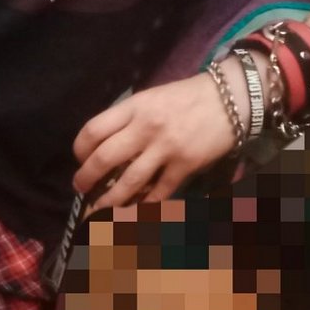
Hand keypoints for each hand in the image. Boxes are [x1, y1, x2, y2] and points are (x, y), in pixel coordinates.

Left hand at [72, 73, 237, 214]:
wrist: (229, 98)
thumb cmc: (186, 97)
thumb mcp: (151, 98)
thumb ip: (129, 119)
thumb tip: (104, 146)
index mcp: (134, 107)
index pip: (94, 130)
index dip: (80, 149)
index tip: (80, 159)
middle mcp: (146, 127)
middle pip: (105, 158)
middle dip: (87, 178)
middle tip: (81, 188)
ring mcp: (166, 148)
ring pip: (129, 181)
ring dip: (110, 200)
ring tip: (98, 210)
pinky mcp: (185, 165)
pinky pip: (159, 192)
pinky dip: (144, 205)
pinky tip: (133, 212)